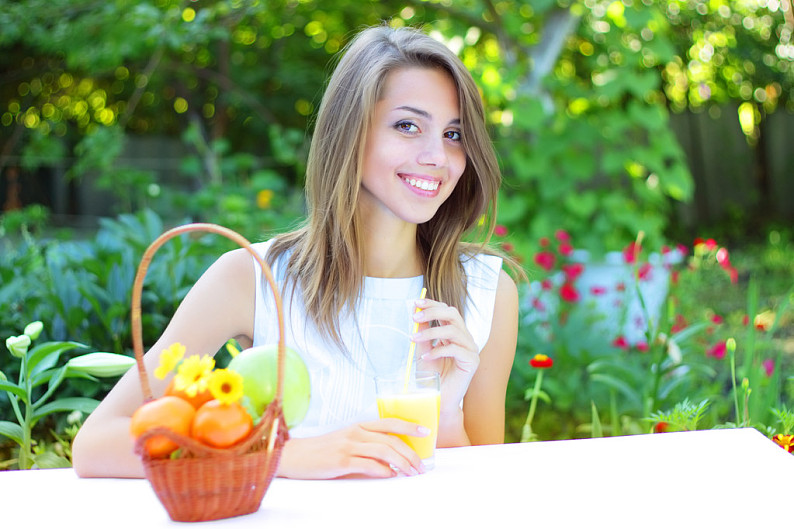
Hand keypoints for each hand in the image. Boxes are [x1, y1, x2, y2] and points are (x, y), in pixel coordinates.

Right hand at [277, 419, 427, 478]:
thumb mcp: (345, 442)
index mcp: (358, 426)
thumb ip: (366, 446)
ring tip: (411, 473)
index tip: (426, 432)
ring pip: (384, 452)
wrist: (294, 455)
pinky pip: (368, 464)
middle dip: (410, 454)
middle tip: (421, 466)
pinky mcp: (341, 460)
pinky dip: (382, 470)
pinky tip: (390, 476)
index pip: (389, 423)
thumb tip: (391, 461)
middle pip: (391, 440)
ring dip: (401, 463)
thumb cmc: (321, 451)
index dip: (409, 427)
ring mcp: (348, 446)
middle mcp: (356, 432)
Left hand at [411, 298, 478, 415]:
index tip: (416, 302)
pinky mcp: (473, 361)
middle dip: (433, 312)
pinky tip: (425, 358)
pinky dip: (437, 351)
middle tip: (414, 317)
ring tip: (414, 339)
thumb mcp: (423, 350)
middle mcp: (465, 338)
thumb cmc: (432, 376)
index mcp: (455, 333)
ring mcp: (471, 349)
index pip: (447, 311)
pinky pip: (455, 349)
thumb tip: (415, 311)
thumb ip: (422, 332)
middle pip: (453, 314)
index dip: (432, 304)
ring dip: (430, 332)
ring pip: (453, 330)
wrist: (438, 400)